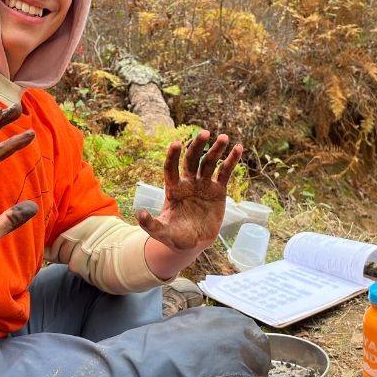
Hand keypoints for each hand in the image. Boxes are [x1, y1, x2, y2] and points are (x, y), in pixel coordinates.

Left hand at [136, 131, 241, 250]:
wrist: (194, 243)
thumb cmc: (175, 237)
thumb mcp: (162, 232)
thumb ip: (151, 224)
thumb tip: (138, 213)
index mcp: (173, 189)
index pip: (171, 169)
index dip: (172, 156)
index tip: (175, 143)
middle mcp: (188, 182)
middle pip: (191, 160)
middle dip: (197, 146)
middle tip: (204, 133)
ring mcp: (203, 184)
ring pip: (209, 163)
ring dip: (216, 150)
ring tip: (223, 137)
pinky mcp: (217, 190)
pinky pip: (224, 172)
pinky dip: (231, 161)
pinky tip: (238, 148)